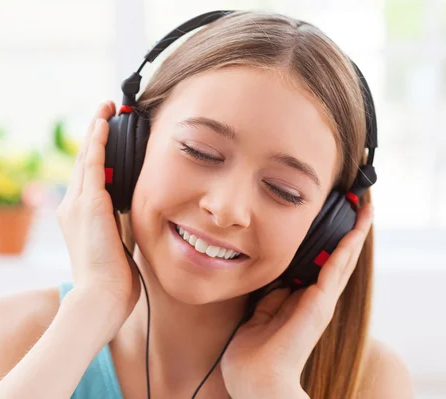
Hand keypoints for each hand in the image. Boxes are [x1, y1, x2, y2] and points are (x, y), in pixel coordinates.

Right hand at [56, 101, 140, 326]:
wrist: (101, 297)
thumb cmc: (112, 279)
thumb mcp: (118, 243)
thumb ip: (122, 224)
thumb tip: (135, 210)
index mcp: (79, 217)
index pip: (88, 177)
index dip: (96, 153)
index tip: (108, 135)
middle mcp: (72, 206)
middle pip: (84, 161)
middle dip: (95, 134)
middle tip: (106, 111)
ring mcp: (77, 203)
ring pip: (86, 156)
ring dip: (96, 129)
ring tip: (105, 108)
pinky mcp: (88, 203)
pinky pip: (93, 162)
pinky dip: (98, 140)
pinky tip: (103, 121)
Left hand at [220, 204, 373, 398]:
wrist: (256, 381)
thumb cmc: (252, 356)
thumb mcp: (258, 319)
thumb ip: (270, 301)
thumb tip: (278, 284)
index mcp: (299, 304)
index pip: (317, 269)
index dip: (326, 247)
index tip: (330, 224)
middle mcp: (315, 302)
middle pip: (336, 262)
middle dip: (347, 235)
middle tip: (358, 209)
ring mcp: (320, 303)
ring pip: (342, 262)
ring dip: (354, 235)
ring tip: (364, 211)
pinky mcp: (320, 304)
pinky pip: (335, 269)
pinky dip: (347, 247)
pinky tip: (356, 228)